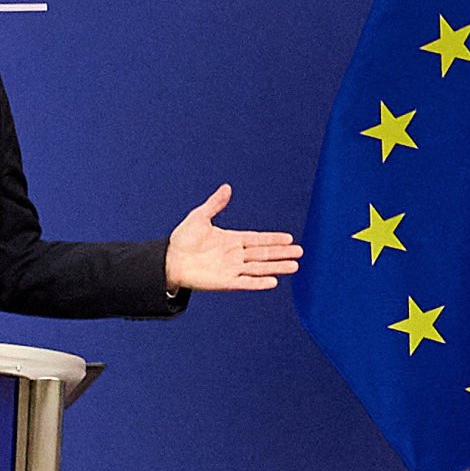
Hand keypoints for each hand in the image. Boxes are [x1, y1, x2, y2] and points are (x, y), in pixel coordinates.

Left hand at [163, 184, 300, 291]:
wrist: (169, 260)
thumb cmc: (182, 239)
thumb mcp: (200, 216)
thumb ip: (215, 204)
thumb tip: (227, 187)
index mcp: (232, 240)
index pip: (258, 239)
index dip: (273, 239)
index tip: (290, 238)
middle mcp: (235, 255)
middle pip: (263, 254)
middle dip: (281, 253)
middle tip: (300, 252)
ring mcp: (231, 269)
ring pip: (259, 268)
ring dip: (277, 267)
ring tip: (294, 266)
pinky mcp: (225, 282)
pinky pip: (246, 283)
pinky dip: (259, 282)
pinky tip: (274, 281)